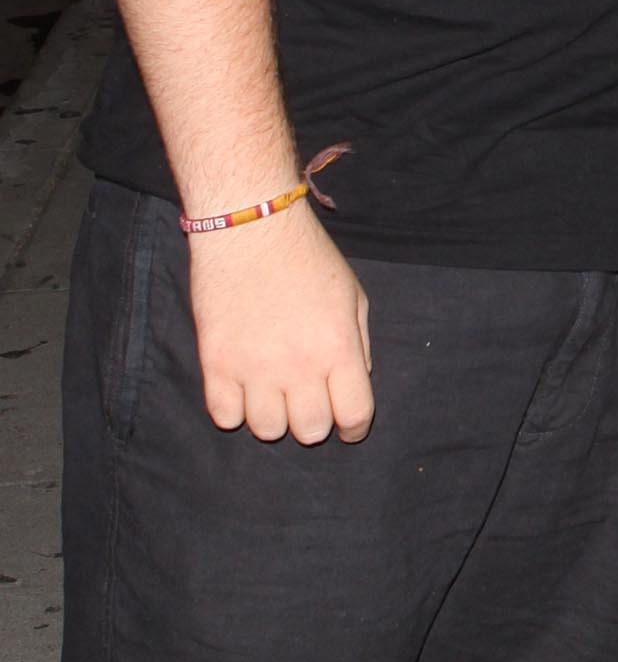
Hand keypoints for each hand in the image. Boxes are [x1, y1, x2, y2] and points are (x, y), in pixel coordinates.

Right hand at [186, 201, 373, 442]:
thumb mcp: (352, 295)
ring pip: (266, 431)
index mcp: (338, 346)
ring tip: (275, 392)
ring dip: (275, 417)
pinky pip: (224, 417)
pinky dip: (235, 410)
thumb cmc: (309, 259)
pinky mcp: (215, 364)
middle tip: (310, 401)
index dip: (355, 429)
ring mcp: (253, 368)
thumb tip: (357, 381)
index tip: (350, 428)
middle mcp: (298, 365)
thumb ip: (358, 343)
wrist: (252, 230)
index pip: (354, 415)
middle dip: (315, 421)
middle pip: (310, 431)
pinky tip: (243, 388)